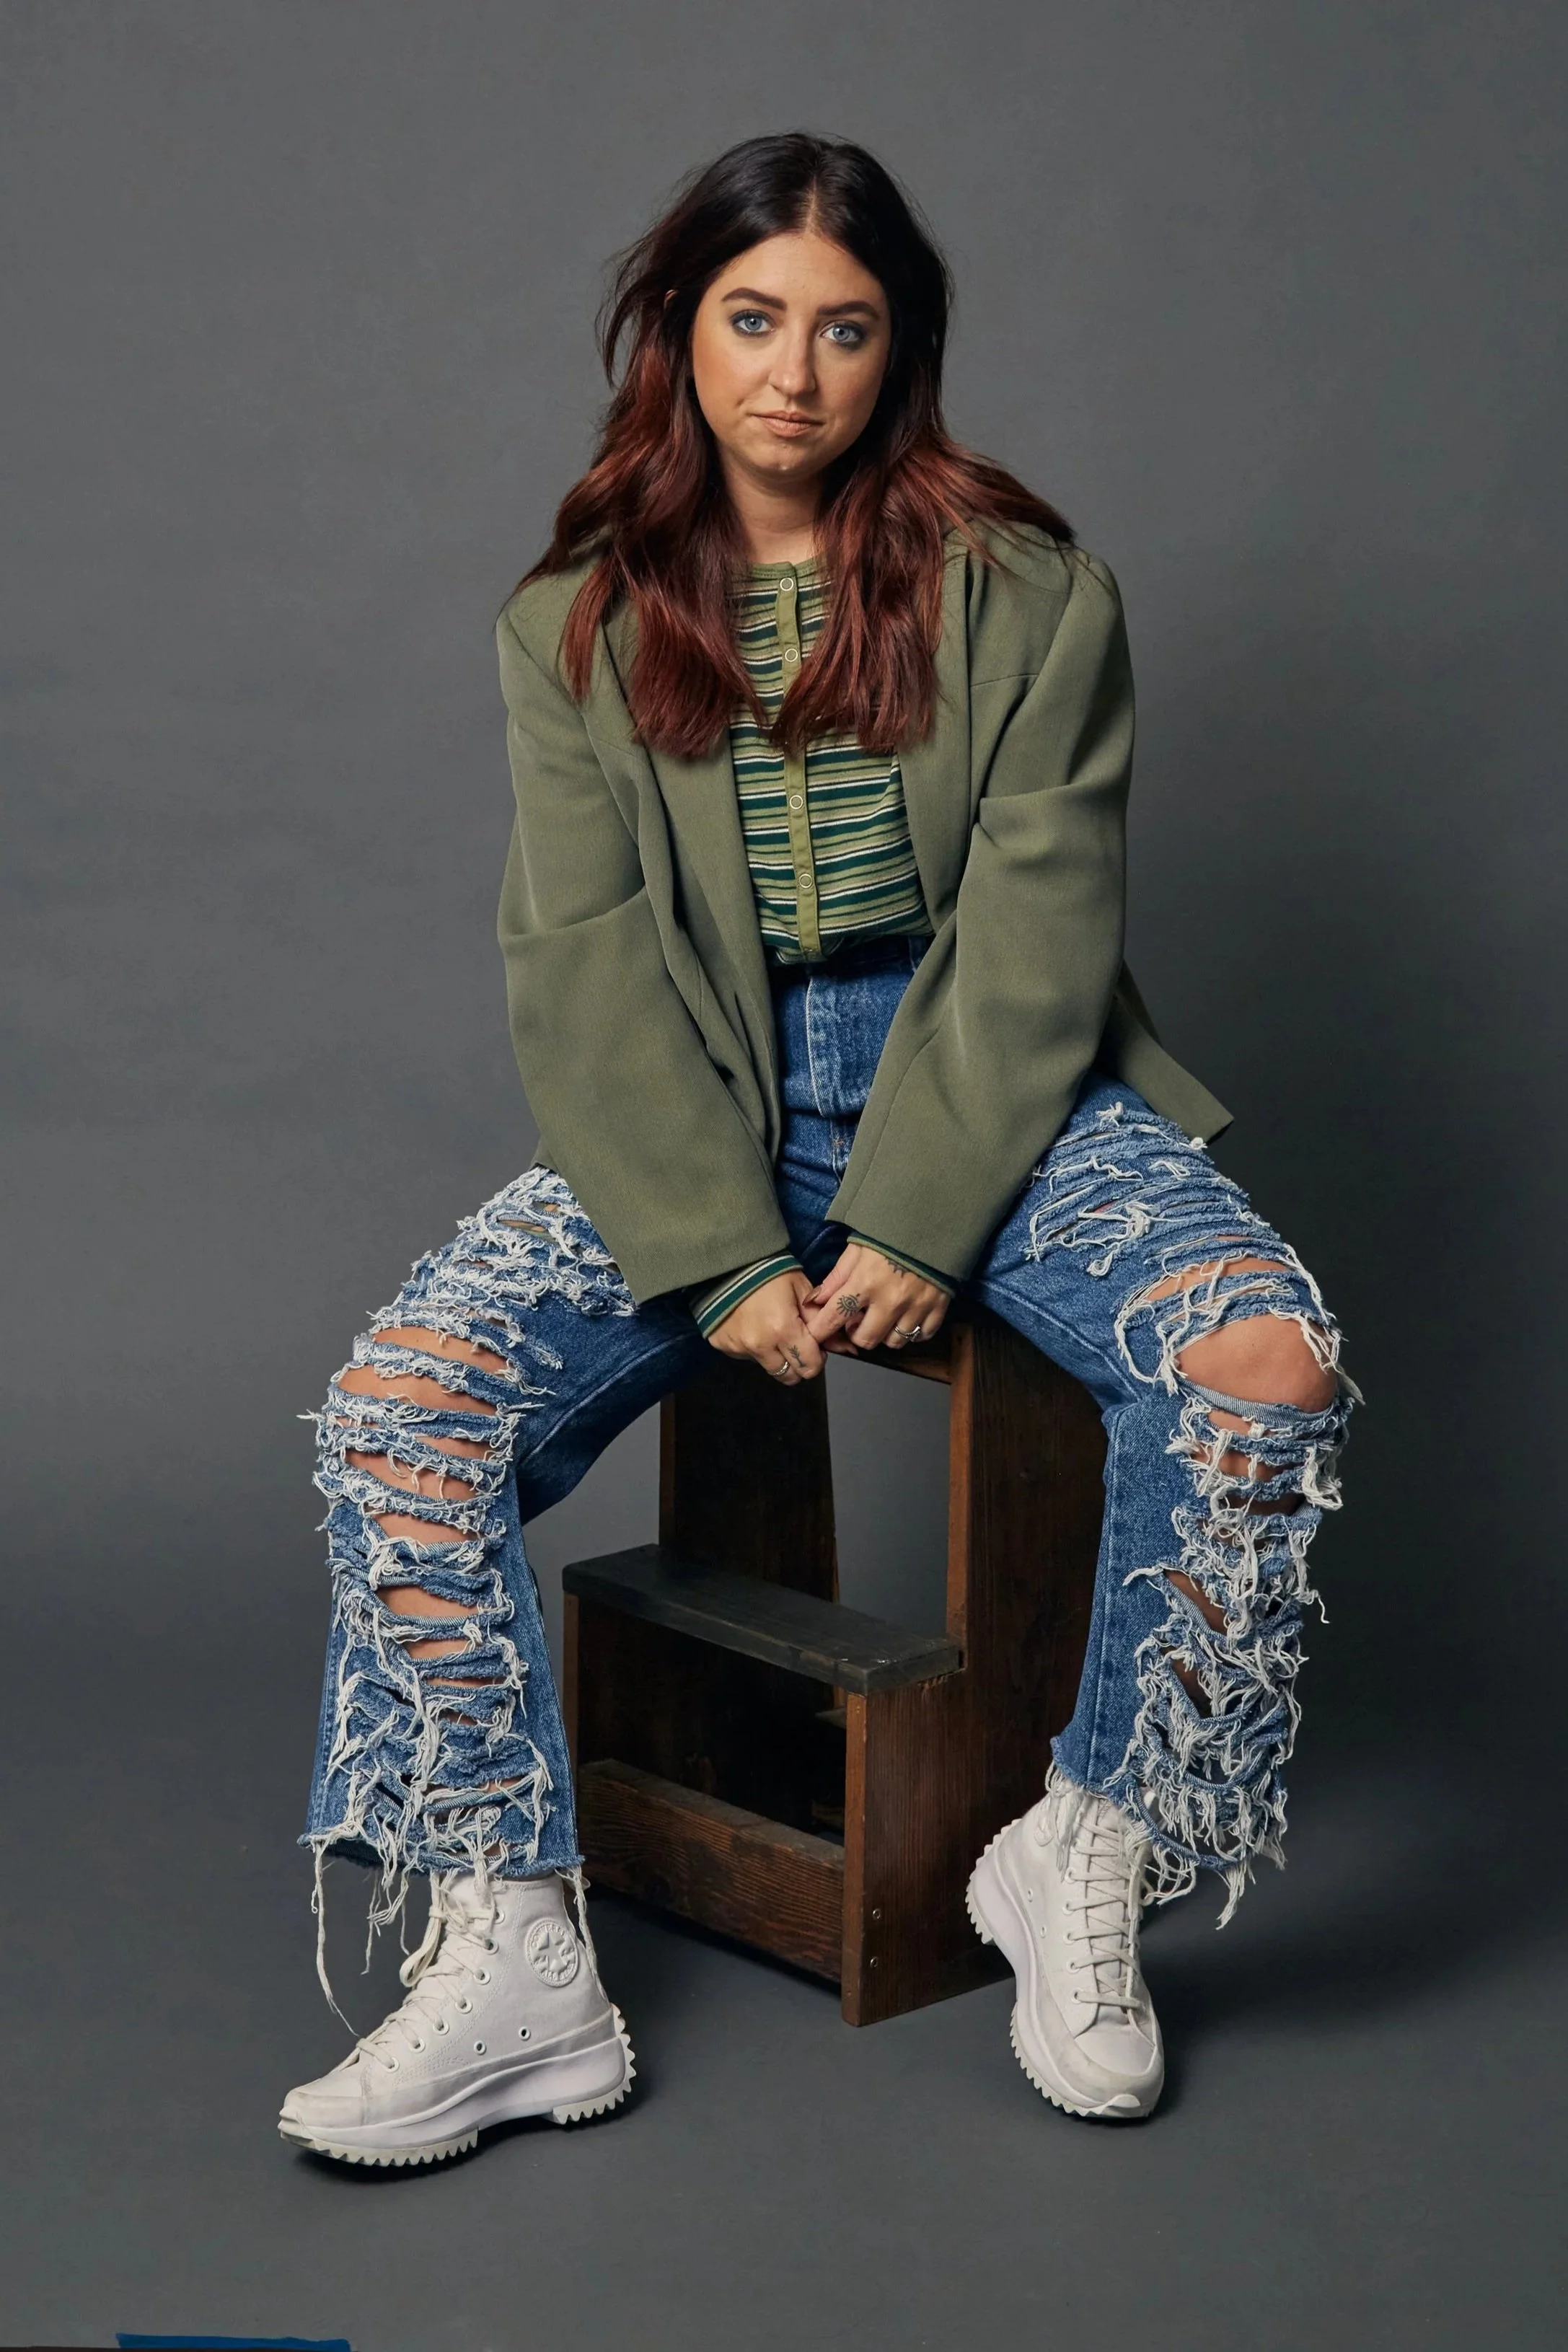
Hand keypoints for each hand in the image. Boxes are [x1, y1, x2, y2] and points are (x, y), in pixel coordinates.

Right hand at [706, 1269, 826, 1383]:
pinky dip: (754, 1348)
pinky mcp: (722, 1346)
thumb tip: (840, 1345)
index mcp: (782, 1329)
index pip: (809, 1367)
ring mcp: (738, 1348)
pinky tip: (752, 1326)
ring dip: (775, 1357)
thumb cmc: (769, 1272)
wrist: (727, 1262)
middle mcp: (760, 1345)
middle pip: (789, 1377)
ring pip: (768, 1368)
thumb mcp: (801, 1289)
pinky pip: (746, 1357)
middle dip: (798, 1364)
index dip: (818, 1359)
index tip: (815, 1346)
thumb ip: (819, 1320)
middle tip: (797, 1344)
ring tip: (772, 1330)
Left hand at [799, 1241, 949, 1354]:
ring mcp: (916, 1306)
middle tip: (858, 1319)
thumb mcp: (858, 1248)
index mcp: (865, 1281)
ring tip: (883, 1317)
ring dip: (884, 1334)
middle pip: (866, 1340)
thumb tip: (816, 1300)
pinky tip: (906, 1317)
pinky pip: (922, 1335)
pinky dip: (913, 1331)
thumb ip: (837, 1276)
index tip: (816, 1334)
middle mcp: (890, 1300)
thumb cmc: (890, 1233)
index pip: (834, 1317)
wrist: (934, 1220)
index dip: (820, 1330)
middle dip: (856, 1334)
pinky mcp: (938, 1307)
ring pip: (894, 1342)